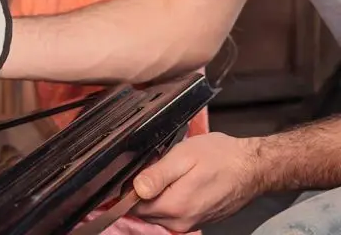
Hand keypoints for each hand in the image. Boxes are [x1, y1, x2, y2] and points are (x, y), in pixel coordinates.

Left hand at [132, 133, 260, 231]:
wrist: (252, 168)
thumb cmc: (220, 157)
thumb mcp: (184, 156)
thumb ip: (158, 174)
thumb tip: (135, 188)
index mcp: (175, 206)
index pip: (134, 206)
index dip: (127, 188)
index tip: (130, 169)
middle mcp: (181, 222)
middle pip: (144, 210)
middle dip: (140, 190)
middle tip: (152, 164)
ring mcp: (191, 223)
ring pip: (157, 212)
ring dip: (155, 193)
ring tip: (166, 169)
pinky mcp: (197, 219)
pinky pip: (172, 212)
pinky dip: (168, 197)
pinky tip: (177, 179)